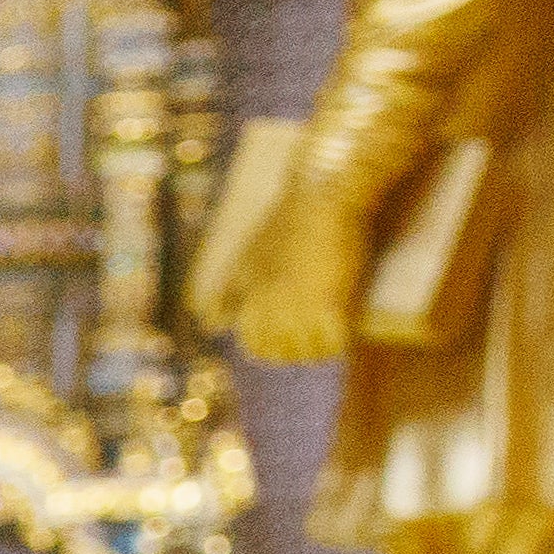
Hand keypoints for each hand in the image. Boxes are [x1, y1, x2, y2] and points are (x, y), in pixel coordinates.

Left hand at [228, 186, 369, 364]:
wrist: (320, 199)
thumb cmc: (285, 226)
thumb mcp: (245, 259)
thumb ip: (227, 293)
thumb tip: (209, 326)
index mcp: (248, 298)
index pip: (253, 347)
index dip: (272, 347)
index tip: (289, 333)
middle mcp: (268, 306)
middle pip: (282, 355)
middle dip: (298, 350)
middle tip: (314, 328)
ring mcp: (297, 306)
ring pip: (309, 354)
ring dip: (321, 347)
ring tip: (330, 326)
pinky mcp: (330, 304)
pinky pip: (335, 344)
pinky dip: (341, 340)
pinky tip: (344, 324)